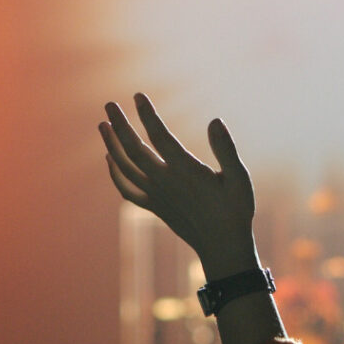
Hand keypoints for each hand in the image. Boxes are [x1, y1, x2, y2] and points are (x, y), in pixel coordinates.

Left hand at [99, 93, 258, 279]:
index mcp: (186, 171)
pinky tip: (109, 159)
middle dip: (120, 125)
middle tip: (109, 105)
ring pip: (125, 167)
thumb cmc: (235, 210)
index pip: (160, 136)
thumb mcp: (240, 179)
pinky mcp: (154, 207)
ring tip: (102, 125)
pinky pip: (127, 189)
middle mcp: (165, 182)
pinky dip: (114, 174)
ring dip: (111, 145)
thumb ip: (226, 149)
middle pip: (133, 149)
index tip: (137, 96)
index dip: (147, 115)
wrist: (222, 247)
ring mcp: (156, 196)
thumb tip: (215, 121)